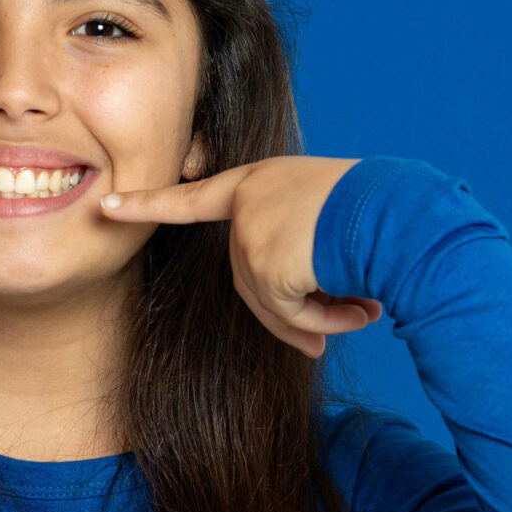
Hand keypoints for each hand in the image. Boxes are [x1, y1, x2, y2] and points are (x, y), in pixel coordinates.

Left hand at [99, 156, 383, 357]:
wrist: (402, 212)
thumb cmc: (384, 215)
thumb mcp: (330, 224)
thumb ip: (298, 260)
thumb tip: (304, 331)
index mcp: (261, 181)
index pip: (195, 197)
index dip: (150, 203)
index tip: (109, 205)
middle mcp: (248, 199)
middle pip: (248, 278)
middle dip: (296, 315)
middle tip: (340, 328)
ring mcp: (250, 230)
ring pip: (267, 302)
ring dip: (316, 319)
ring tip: (361, 311)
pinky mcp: (262, 261)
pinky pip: (286, 313)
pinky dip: (322, 322)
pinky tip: (359, 309)